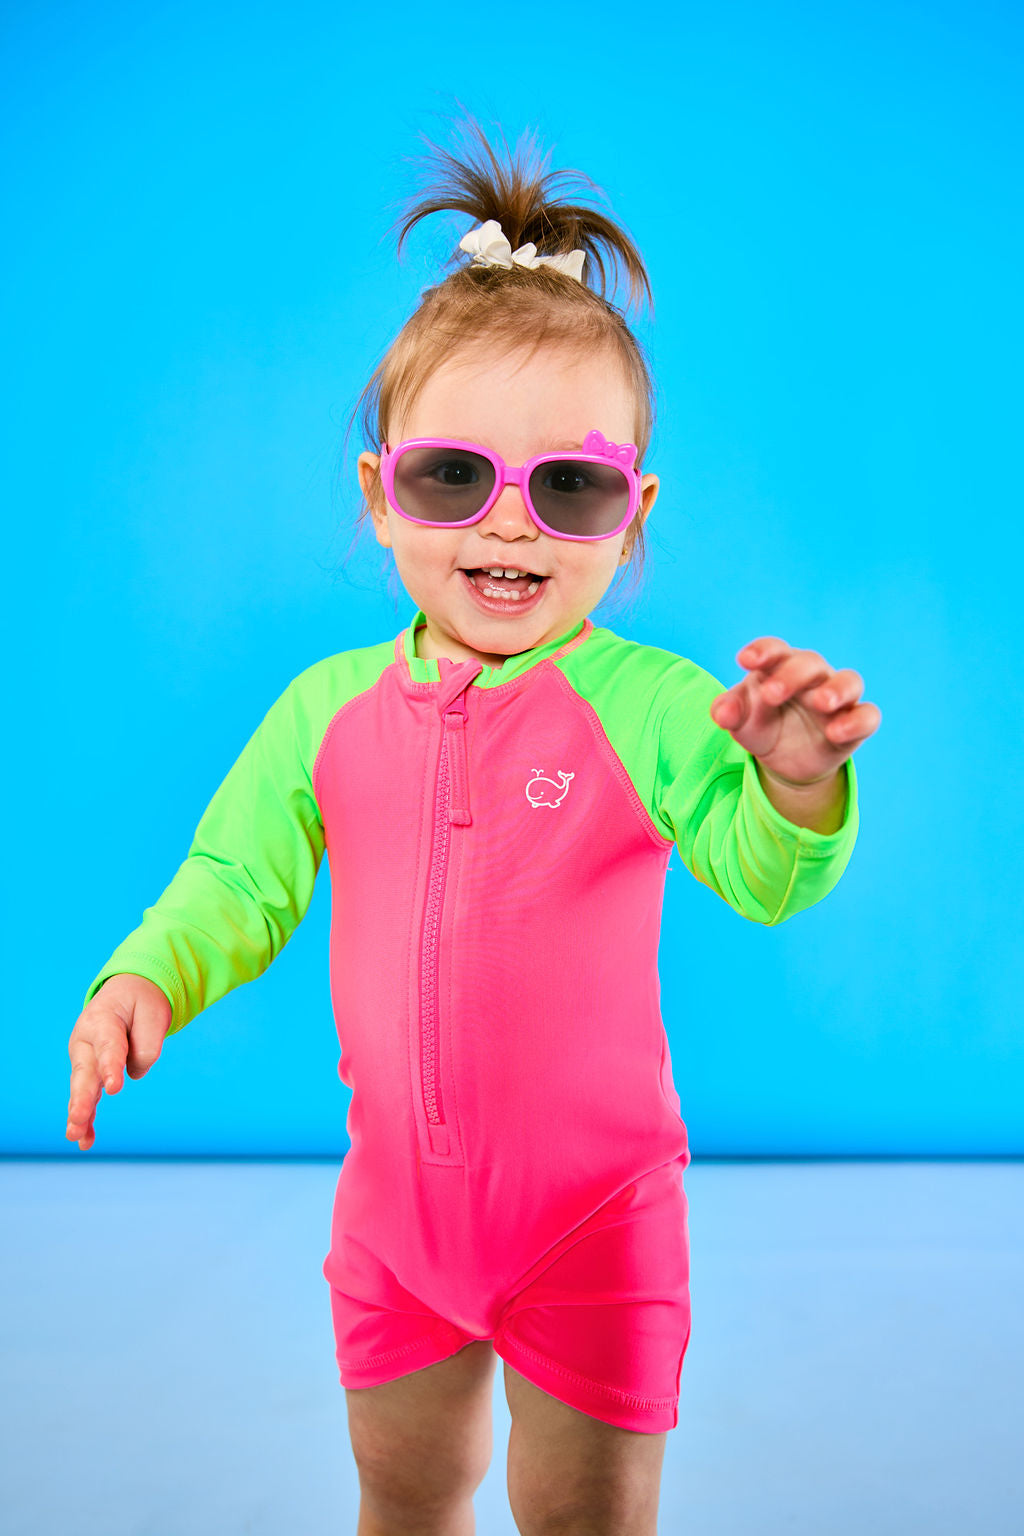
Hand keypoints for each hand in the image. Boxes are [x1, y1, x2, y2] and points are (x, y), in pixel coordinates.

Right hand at [66, 974, 170, 1150]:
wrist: (126, 992)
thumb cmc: (140, 1001)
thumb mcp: (153, 1011)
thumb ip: (147, 1042)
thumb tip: (134, 1073)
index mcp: (102, 1019)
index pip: (109, 1047)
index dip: (111, 1067)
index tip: (114, 1088)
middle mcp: (86, 1040)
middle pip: (85, 1072)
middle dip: (81, 1098)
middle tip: (78, 1119)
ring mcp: (84, 1057)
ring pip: (82, 1088)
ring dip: (79, 1113)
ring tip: (76, 1136)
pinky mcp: (89, 1071)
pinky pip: (87, 1095)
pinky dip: (86, 1117)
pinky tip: (84, 1140)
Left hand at [709, 636, 881, 785]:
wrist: (784, 760)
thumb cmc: (762, 724)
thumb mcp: (741, 720)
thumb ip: (728, 711)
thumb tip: (721, 715)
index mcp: (780, 667)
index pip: (775, 650)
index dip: (762, 651)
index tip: (744, 661)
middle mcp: (813, 676)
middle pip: (810, 662)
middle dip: (791, 675)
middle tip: (771, 694)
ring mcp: (837, 699)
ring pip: (849, 681)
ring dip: (837, 689)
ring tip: (822, 703)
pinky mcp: (855, 724)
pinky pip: (868, 715)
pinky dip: (857, 721)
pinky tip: (837, 733)